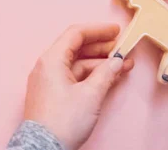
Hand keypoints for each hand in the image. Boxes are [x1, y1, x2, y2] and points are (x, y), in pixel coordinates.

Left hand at [23, 23, 134, 149]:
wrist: (44, 147)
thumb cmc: (63, 120)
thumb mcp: (90, 95)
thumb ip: (106, 74)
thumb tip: (117, 61)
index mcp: (51, 60)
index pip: (75, 34)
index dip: (97, 30)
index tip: (116, 31)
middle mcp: (47, 66)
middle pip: (76, 47)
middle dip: (101, 47)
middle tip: (122, 47)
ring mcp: (48, 79)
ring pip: (76, 63)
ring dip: (99, 63)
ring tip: (123, 64)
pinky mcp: (52, 92)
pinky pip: (73, 76)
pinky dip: (90, 74)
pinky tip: (109, 77)